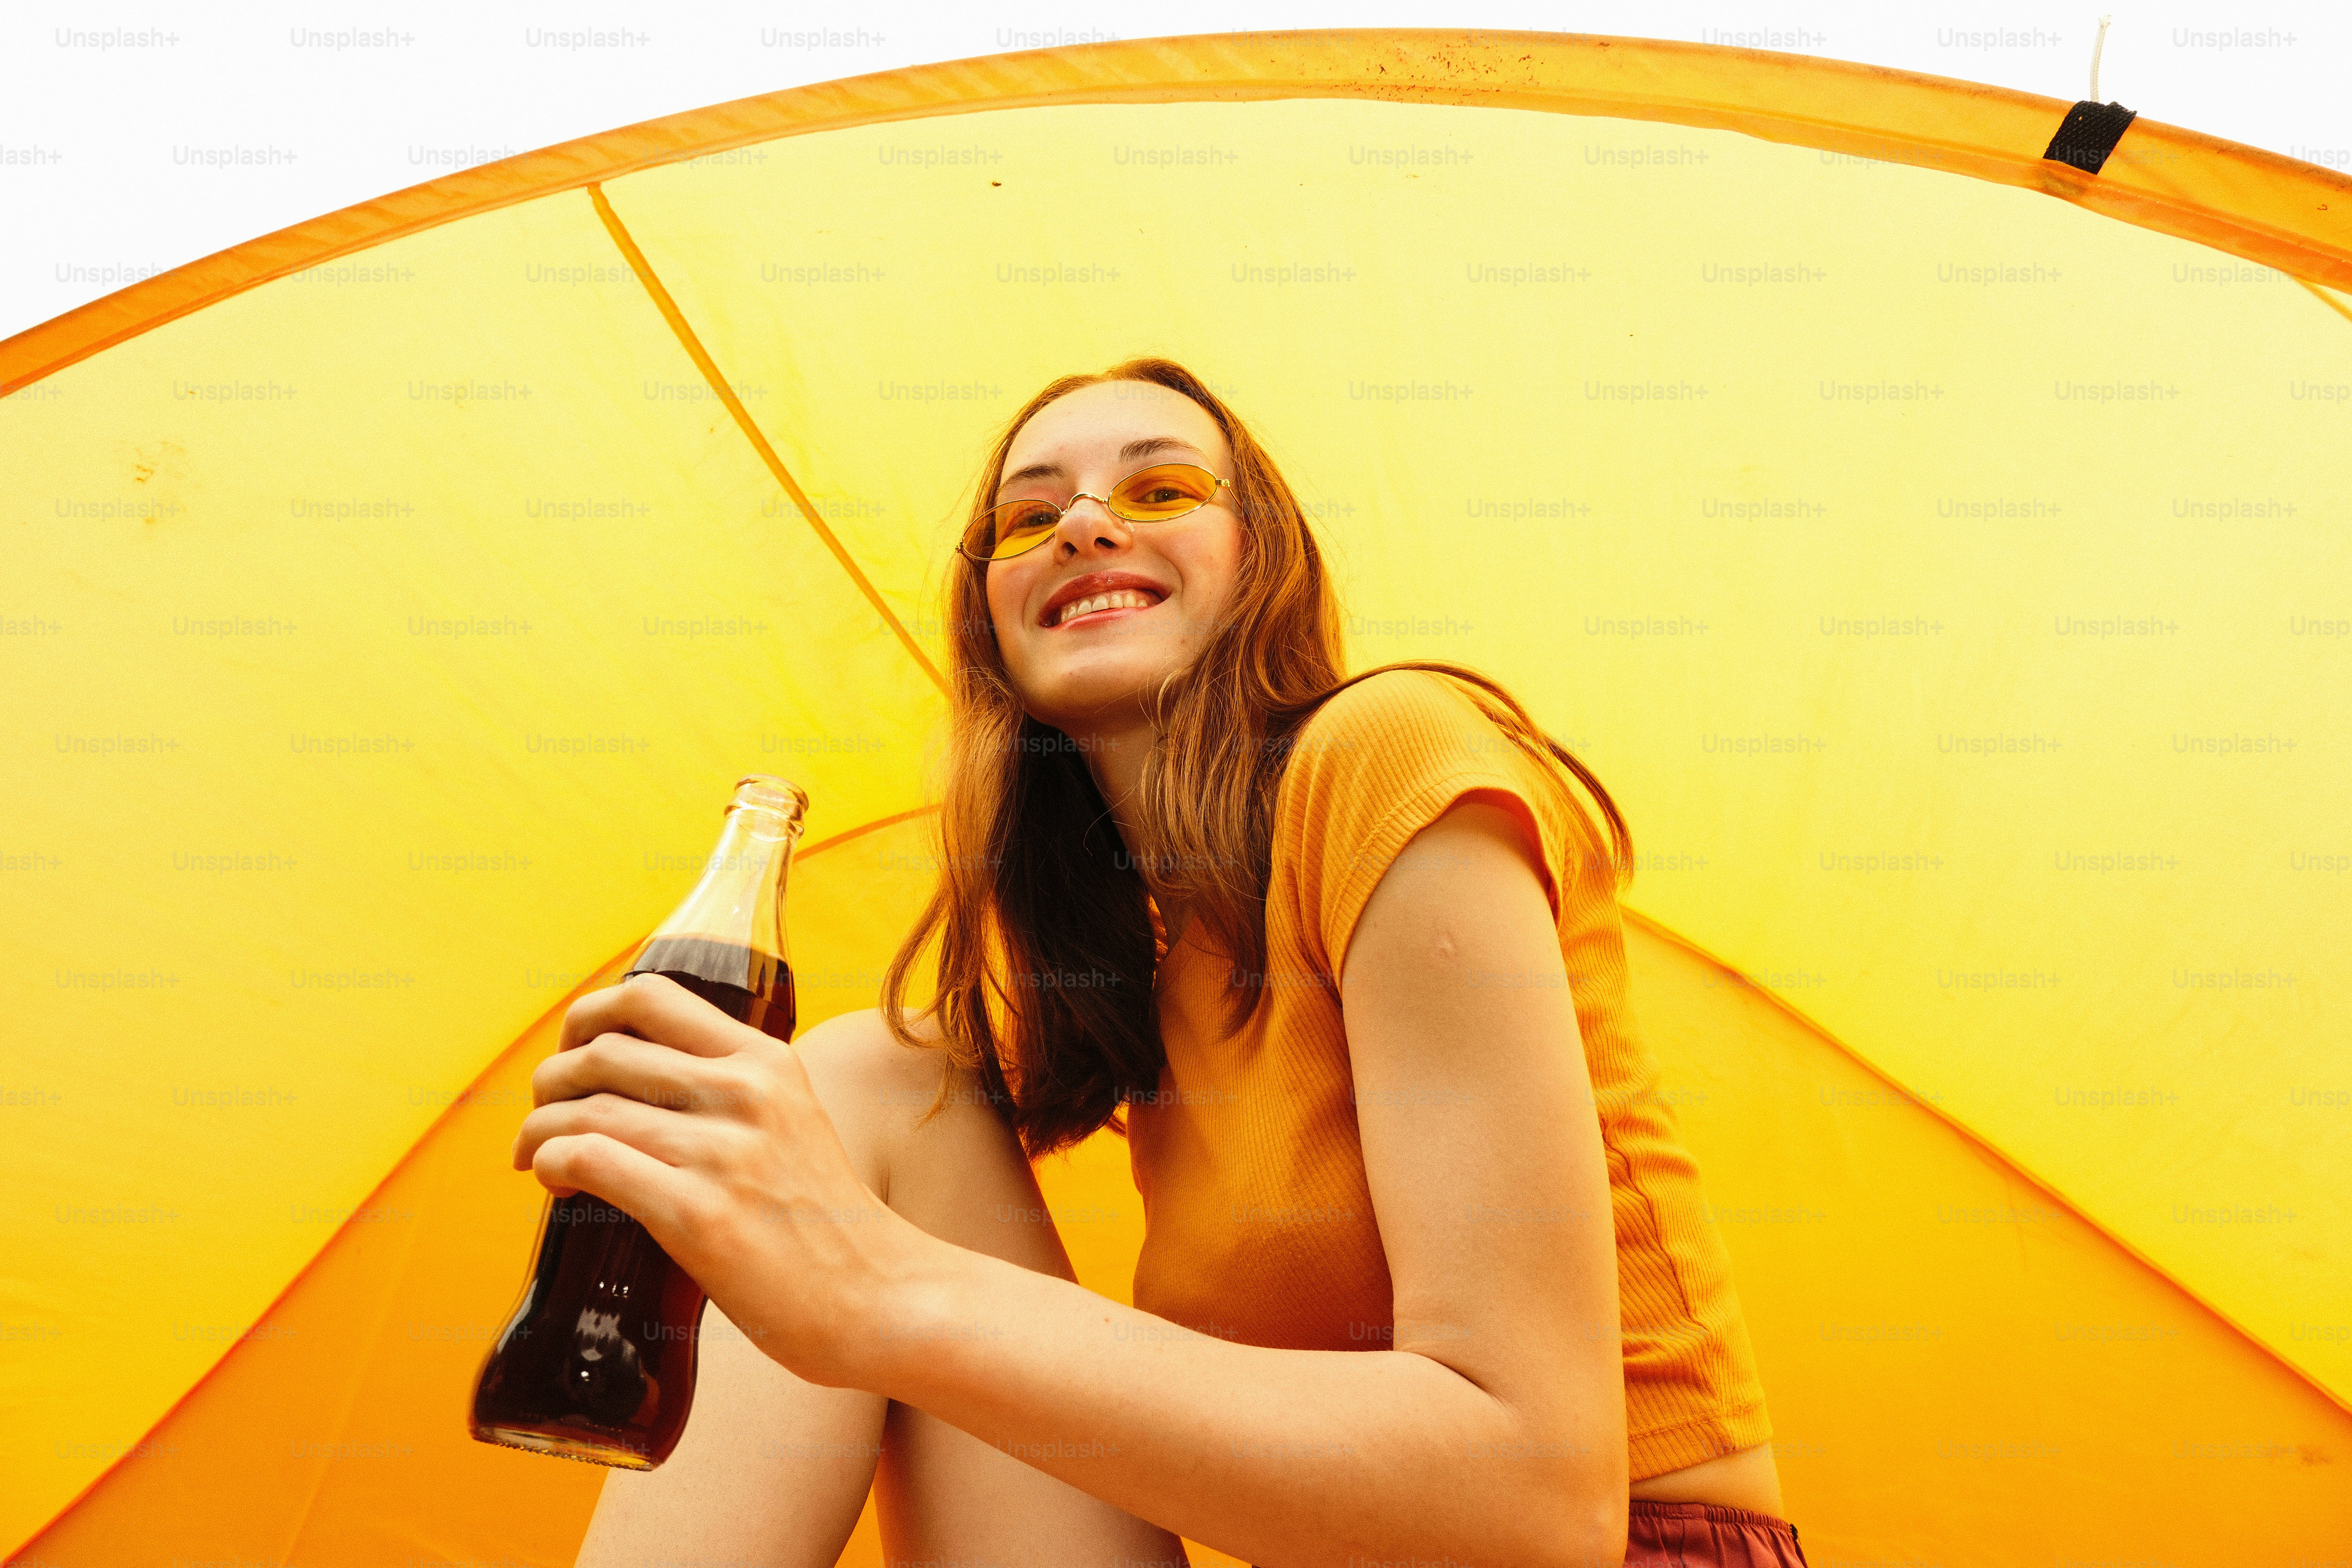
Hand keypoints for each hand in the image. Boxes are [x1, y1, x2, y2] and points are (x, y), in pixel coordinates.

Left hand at [509, 972, 925, 1388]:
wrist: (878, 1297)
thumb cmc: (829, 1225)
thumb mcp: (795, 1125)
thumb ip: (736, 1099)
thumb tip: (650, 1096)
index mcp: (767, 1062)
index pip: (652, 997)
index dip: (590, 1015)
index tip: (572, 1049)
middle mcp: (743, 1093)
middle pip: (605, 1051)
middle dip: (551, 1079)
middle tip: (542, 1114)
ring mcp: (721, 1153)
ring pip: (587, 1109)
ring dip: (538, 1129)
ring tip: (535, 1155)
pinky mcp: (698, 1214)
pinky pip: (591, 1162)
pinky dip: (552, 1163)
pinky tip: (550, 1180)